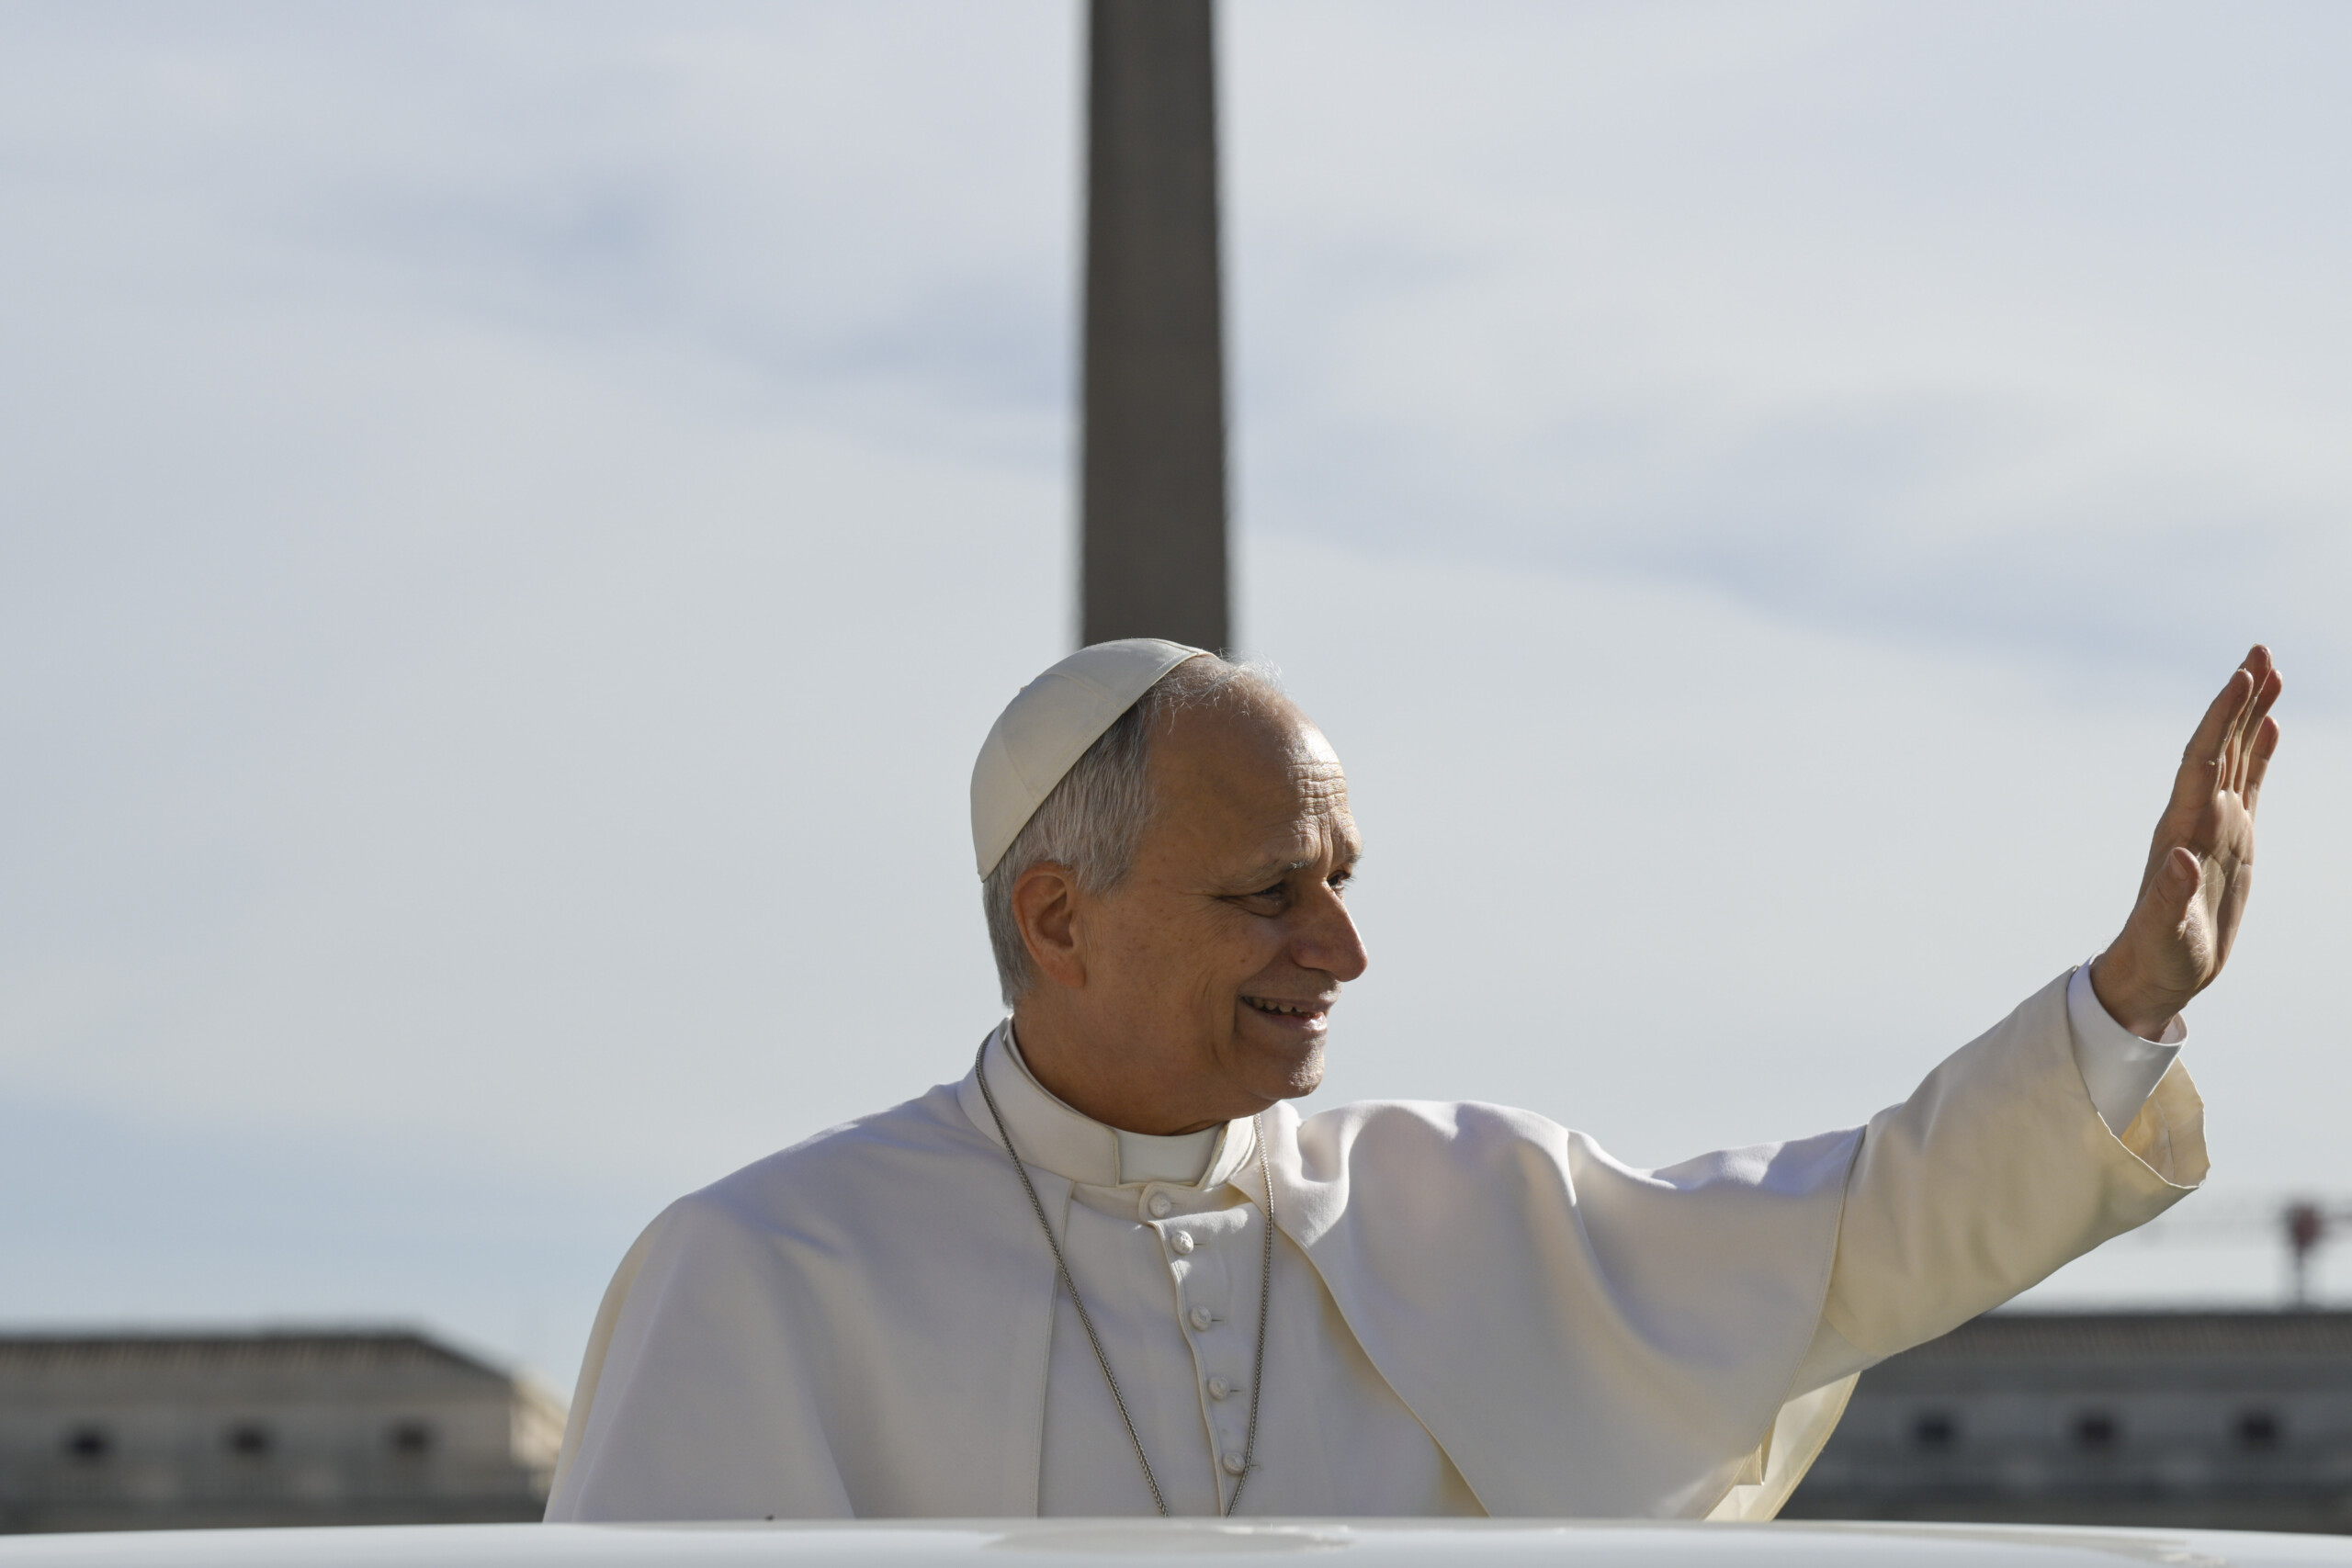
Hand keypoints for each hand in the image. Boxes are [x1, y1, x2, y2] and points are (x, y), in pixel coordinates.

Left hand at [2090, 646, 2282, 1038]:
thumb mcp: (2163, 931)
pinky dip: (2258, 751)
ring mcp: (2216, 824)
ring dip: (2250, 714)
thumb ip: (2168, 897)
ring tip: (2269, 669)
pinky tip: (2269, 724)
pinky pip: (2248, 783)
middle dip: (2238, 699)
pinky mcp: (2233, 838)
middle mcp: (2197, 816)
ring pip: (2235, 755)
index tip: (2241, 677)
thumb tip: (2182, 860)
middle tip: (2261, 651)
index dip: (2220, 719)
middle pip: (2219, 744)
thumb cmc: (2157, 954)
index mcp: (2181, 830)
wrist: (2159, 970)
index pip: (2201, 760)